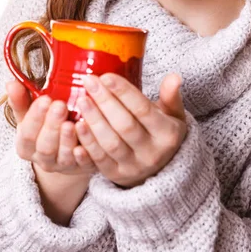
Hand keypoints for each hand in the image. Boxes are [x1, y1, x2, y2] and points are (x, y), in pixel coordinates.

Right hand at [6, 79, 97, 176]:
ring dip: (67, 139)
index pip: (27, 133)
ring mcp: (63, 166)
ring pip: (63, 156)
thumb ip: (21, 101)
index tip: (45, 99)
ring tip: (72, 123)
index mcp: (26, 146)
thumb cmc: (45, 128)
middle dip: (51, 125)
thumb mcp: (30, 116)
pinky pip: (82, 164)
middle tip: (60, 105)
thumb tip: (11, 83)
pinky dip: (83, 155)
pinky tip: (84, 145)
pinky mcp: (82, 167)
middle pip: (45, 146)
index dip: (35, 117)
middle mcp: (43, 159)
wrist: (66, 153)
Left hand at [73, 72, 186, 187]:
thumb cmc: (162, 132)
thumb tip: (174, 77)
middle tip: (89, 81)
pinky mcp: (116, 175)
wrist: (161, 169)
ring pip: (110, 143)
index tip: (106, 76)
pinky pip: (99, 160)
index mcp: (167, 134)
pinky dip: (87, 143)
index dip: (123, 92)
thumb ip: (171, 96)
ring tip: (81, 99)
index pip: (143, 109)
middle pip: (125, 125)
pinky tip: (76, 126)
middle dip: (105, 101)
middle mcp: (152, 153)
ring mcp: (134, 167)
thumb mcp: (173, 115)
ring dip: (94, 120)